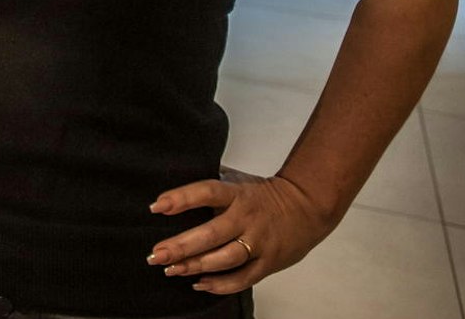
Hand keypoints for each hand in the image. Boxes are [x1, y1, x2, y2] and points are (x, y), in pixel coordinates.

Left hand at [146, 168, 337, 294]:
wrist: (308, 206)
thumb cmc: (262, 194)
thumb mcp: (239, 180)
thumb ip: (212, 184)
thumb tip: (174, 179)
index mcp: (238, 193)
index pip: (207, 192)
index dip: (181, 198)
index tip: (156, 207)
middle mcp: (247, 218)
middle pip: (211, 234)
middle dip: (181, 246)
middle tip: (156, 254)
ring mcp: (259, 243)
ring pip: (225, 259)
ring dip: (196, 266)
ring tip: (171, 270)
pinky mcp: (269, 263)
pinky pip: (242, 279)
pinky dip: (220, 285)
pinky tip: (199, 283)